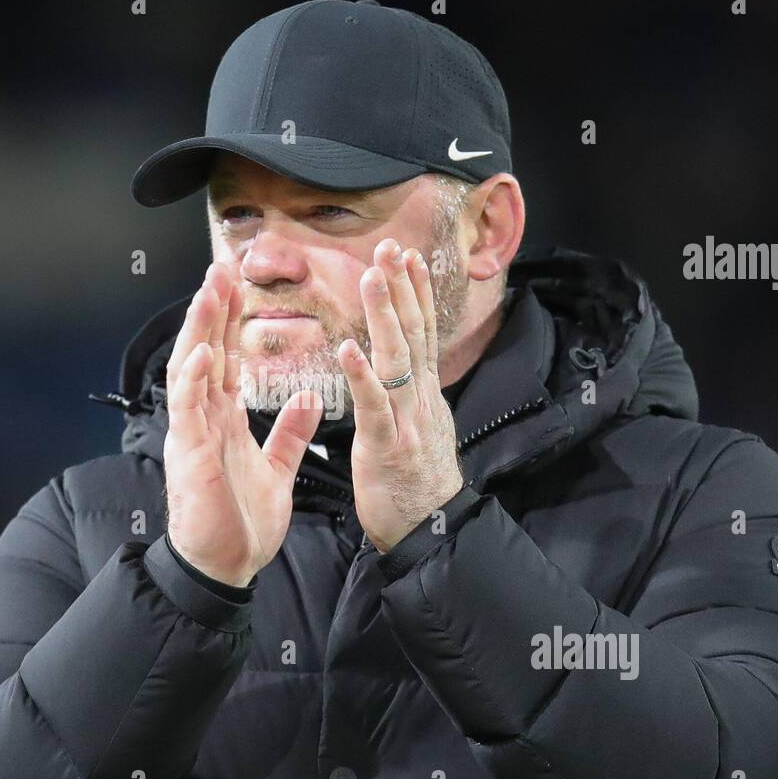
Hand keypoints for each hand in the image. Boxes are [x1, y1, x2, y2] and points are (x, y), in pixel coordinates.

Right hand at [164, 262, 324, 586]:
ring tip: (209, 291)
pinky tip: (205, 351)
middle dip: (212, 310)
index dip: (231, 321)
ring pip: (191, 370)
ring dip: (199, 329)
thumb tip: (309, 397)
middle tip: (220, 267)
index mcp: (223, 420)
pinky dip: (195, 378)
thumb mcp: (278, 469)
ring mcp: (193, 434)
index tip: (238, 283)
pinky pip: (188, 409)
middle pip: (205, 352)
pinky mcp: (191, 456)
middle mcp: (204, 420)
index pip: (227, 359)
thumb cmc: (243, 523)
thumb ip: (290, 432)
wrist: (227, 567)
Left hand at [337, 238, 464, 552]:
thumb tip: (411, 372)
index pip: (422, 333)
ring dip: (384, 316)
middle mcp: (421, 400)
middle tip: (390, 248)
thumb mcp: (421, 429)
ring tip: (372, 278)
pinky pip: (374, 406)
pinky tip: (348, 348)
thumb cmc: (416, 484)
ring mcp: (407, 421)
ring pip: (397, 359)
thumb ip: (413, 398)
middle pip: (414, 334)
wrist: (430, 530)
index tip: (407, 257)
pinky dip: (362, 375)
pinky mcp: (387, 446)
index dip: (415, 294)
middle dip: (402, 289)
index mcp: (424, 395)